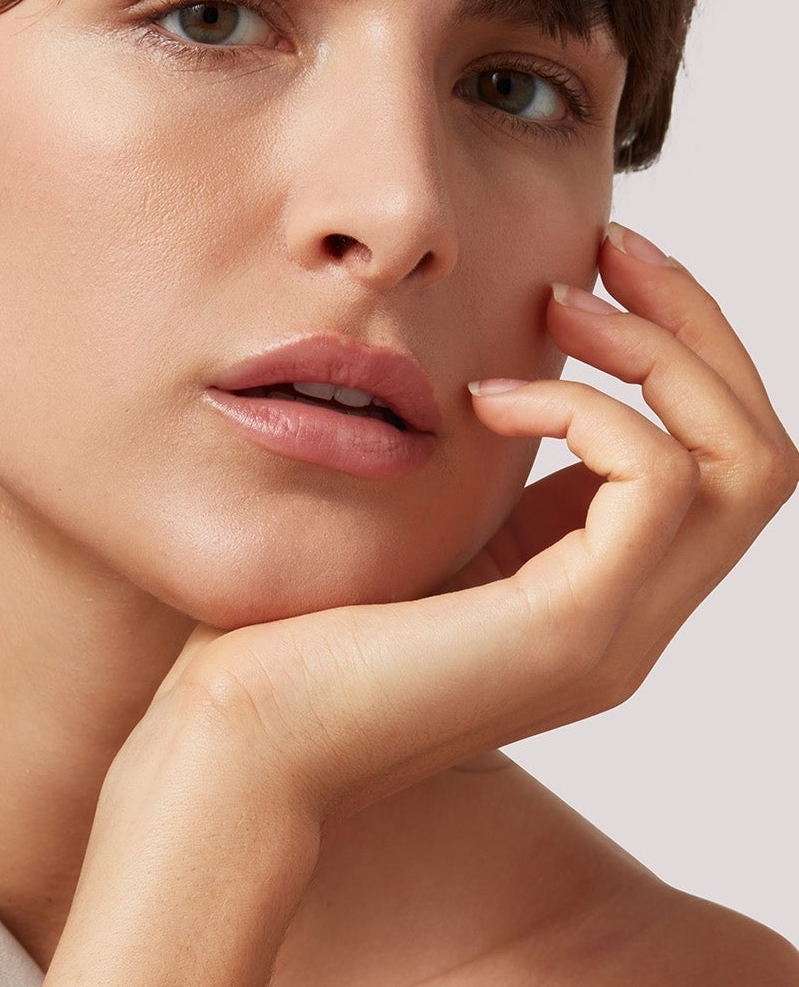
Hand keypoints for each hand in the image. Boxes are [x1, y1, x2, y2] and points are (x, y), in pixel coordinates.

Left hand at [141, 225, 798, 825]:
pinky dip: (586, 407)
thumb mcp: (421, 532)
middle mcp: (626, 626)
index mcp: (594, 602)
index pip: (713, 466)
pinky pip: (659, 479)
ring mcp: (610, 635)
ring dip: (663, 352)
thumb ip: (489, 478)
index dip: (679, 355)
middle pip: (760, 454)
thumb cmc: (292, 635)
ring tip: (555, 309)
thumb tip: (504, 374)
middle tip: (609, 251)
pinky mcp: (570, 628)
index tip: (593, 274)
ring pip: (747, 462)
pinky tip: (483, 402)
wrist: (239, 735)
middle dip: (700, 328)